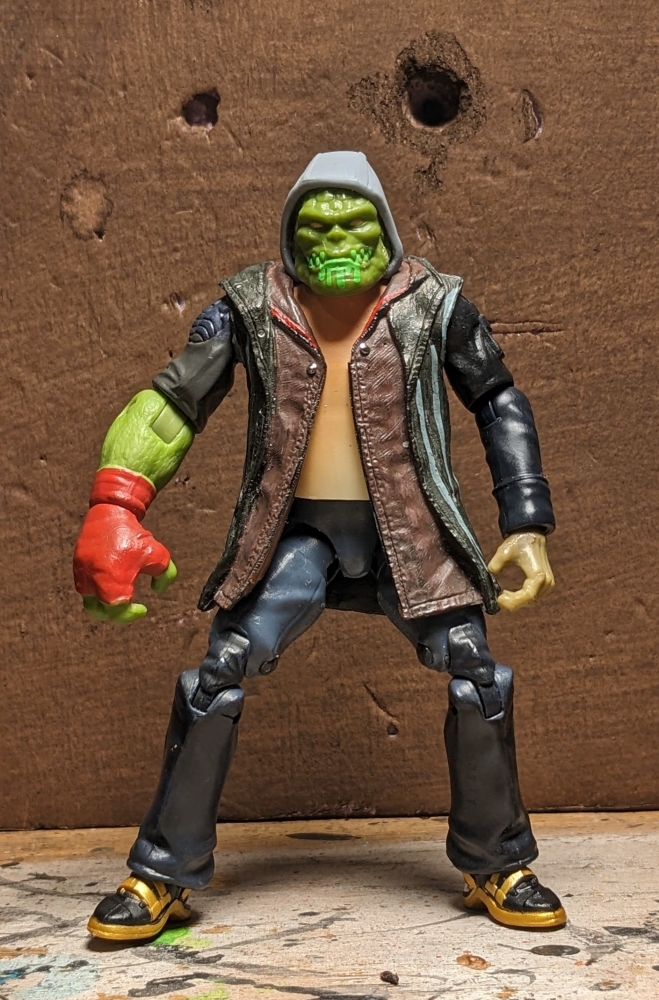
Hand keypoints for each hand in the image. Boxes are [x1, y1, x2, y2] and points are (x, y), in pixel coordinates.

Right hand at [73, 504, 176, 622]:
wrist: (112, 511)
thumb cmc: (136, 535)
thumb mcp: (159, 556)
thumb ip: (165, 577)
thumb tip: (157, 590)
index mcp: (112, 582)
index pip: (117, 612)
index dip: (131, 615)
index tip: (142, 609)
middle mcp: (93, 580)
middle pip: (99, 612)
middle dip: (115, 614)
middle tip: (128, 608)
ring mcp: (81, 572)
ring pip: (89, 599)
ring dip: (103, 602)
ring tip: (118, 594)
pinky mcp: (76, 564)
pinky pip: (84, 584)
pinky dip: (96, 589)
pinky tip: (110, 579)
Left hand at [487, 530, 554, 611]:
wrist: (531, 533)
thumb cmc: (519, 542)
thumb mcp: (504, 552)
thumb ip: (495, 564)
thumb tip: (491, 575)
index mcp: (539, 575)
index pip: (527, 596)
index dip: (513, 602)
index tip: (499, 599)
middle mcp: (546, 581)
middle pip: (529, 600)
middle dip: (513, 602)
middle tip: (498, 598)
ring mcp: (548, 583)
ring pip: (531, 601)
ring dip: (517, 601)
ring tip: (503, 595)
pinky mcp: (546, 584)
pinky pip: (533, 596)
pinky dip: (522, 598)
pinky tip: (510, 593)